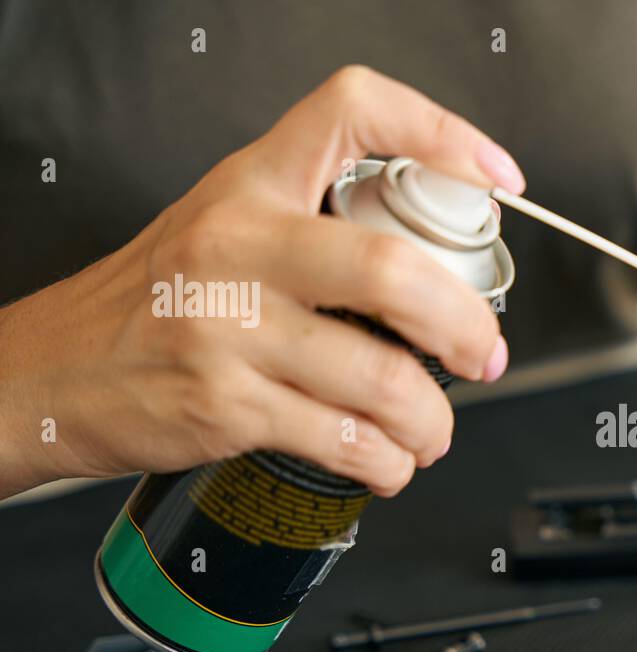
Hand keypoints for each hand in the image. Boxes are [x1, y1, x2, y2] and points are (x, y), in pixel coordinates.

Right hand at [0, 66, 524, 499]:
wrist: (45, 374)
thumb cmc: (152, 303)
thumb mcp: (221, 229)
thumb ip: (313, 233)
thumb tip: (434, 279)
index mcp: (248, 186)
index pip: (352, 111)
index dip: (440, 131)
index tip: (498, 179)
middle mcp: (238, 245)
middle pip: (391, 270)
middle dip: (465, 324)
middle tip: (487, 353)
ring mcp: (228, 328)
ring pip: (380, 377)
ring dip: (433, 419)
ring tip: (434, 431)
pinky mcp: (224, 405)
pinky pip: (341, 439)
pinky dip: (386, 461)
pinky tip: (388, 462)